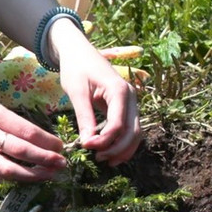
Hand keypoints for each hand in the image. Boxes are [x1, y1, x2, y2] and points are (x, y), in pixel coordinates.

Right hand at [0, 94, 69, 182]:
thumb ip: (16, 124)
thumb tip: (46, 141)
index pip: (25, 131)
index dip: (46, 141)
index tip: (60, 146)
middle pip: (19, 151)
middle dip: (44, 159)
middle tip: (61, 163)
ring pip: (9, 170)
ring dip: (33, 176)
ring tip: (50, 175)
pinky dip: (17, 180)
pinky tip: (31, 178)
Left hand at [48, 21, 141, 166]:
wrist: (78, 51)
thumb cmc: (76, 68)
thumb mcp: (77, 92)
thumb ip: (84, 117)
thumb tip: (87, 143)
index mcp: (119, 90)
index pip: (118, 124)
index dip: (104, 140)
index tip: (85, 146)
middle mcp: (131, 96)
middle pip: (132, 131)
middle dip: (116, 148)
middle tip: (97, 159)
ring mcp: (131, 101)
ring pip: (135, 132)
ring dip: (123, 149)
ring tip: (105, 160)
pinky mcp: (126, 105)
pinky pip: (130, 127)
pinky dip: (123, 142)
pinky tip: (110, 152)